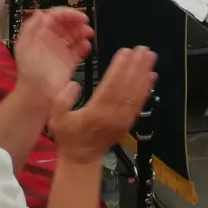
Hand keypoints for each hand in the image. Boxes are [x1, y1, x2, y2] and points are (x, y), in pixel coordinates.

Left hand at [14, 7, 93, 102]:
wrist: (38, 95)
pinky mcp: (70, 61)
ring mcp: (61, 50)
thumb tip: (41, 12)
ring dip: (82, 32)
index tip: (79, 17)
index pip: (54, 17)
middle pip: (66, 24)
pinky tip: (86, 47)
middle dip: (77, 22)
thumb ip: (30, 27)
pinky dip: (84, 46)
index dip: (67, 14)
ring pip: (74, 34)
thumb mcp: (24, 46)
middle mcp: (51, 39)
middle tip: (86, 25)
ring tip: (88, 35)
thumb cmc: (29, 70)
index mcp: (39, 33)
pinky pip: (79, 49)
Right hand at [49, 46, 156, 163]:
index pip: (111, 86)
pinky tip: (151, 77)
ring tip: (150, 57)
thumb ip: (62, 101)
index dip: (120, 68)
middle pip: (127, 87)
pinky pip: (139, 103)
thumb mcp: (56, 120)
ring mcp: (123, 119)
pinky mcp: (128, 122)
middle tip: (143, 49)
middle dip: (136, 66)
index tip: (126, 52)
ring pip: (136, 93)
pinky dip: (146, 89)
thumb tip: (74, 84)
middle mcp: (113, 115)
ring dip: (144, 74)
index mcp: (96, 113)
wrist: (83, 158)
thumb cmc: (69, 136)